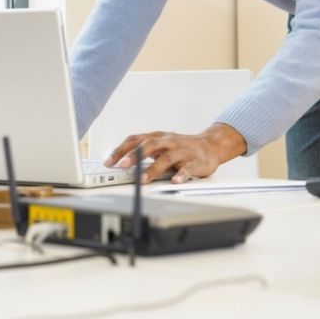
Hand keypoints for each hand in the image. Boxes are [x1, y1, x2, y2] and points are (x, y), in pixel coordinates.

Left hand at [104, 123, 246, 183]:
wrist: (211, 145)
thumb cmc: (181, 147)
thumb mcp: (161, 145)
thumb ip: (143, 151)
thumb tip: (119, 162)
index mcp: (157, 137)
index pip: (135, 139)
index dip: (121, 150)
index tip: (109, 162)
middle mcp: (168, 142)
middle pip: (150, 145)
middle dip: (135, 155)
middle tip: (123, 166)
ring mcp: (182, 151)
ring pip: (167, 158)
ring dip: (154, 168)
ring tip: (143, 179)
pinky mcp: (195, 161)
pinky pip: (188, 168)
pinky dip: (181, 175)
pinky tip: (175, 181)